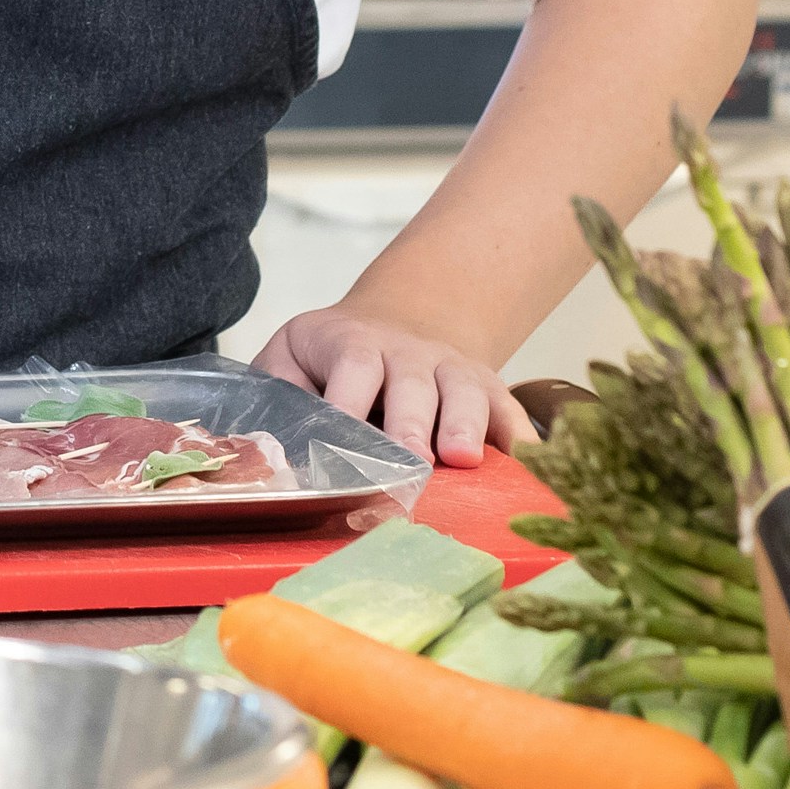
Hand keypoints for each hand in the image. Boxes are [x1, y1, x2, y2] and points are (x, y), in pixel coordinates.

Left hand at [252, 305, 534, 468]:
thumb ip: (275, 394)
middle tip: (412, 461)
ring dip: (467, 424)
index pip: (352, 370)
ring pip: (467, 391)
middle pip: (413, 386)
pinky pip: (511, 410)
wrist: (398, 322)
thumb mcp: (289, 358)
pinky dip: (521, 438)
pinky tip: (527, 466)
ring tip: (464, 459)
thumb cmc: (329, 359)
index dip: (349, 405)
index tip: (343, 444)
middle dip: (412, 424)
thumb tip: (262, 450)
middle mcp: (408, 354)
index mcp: (353, 344)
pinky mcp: (490, 389)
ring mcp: (454, 370)